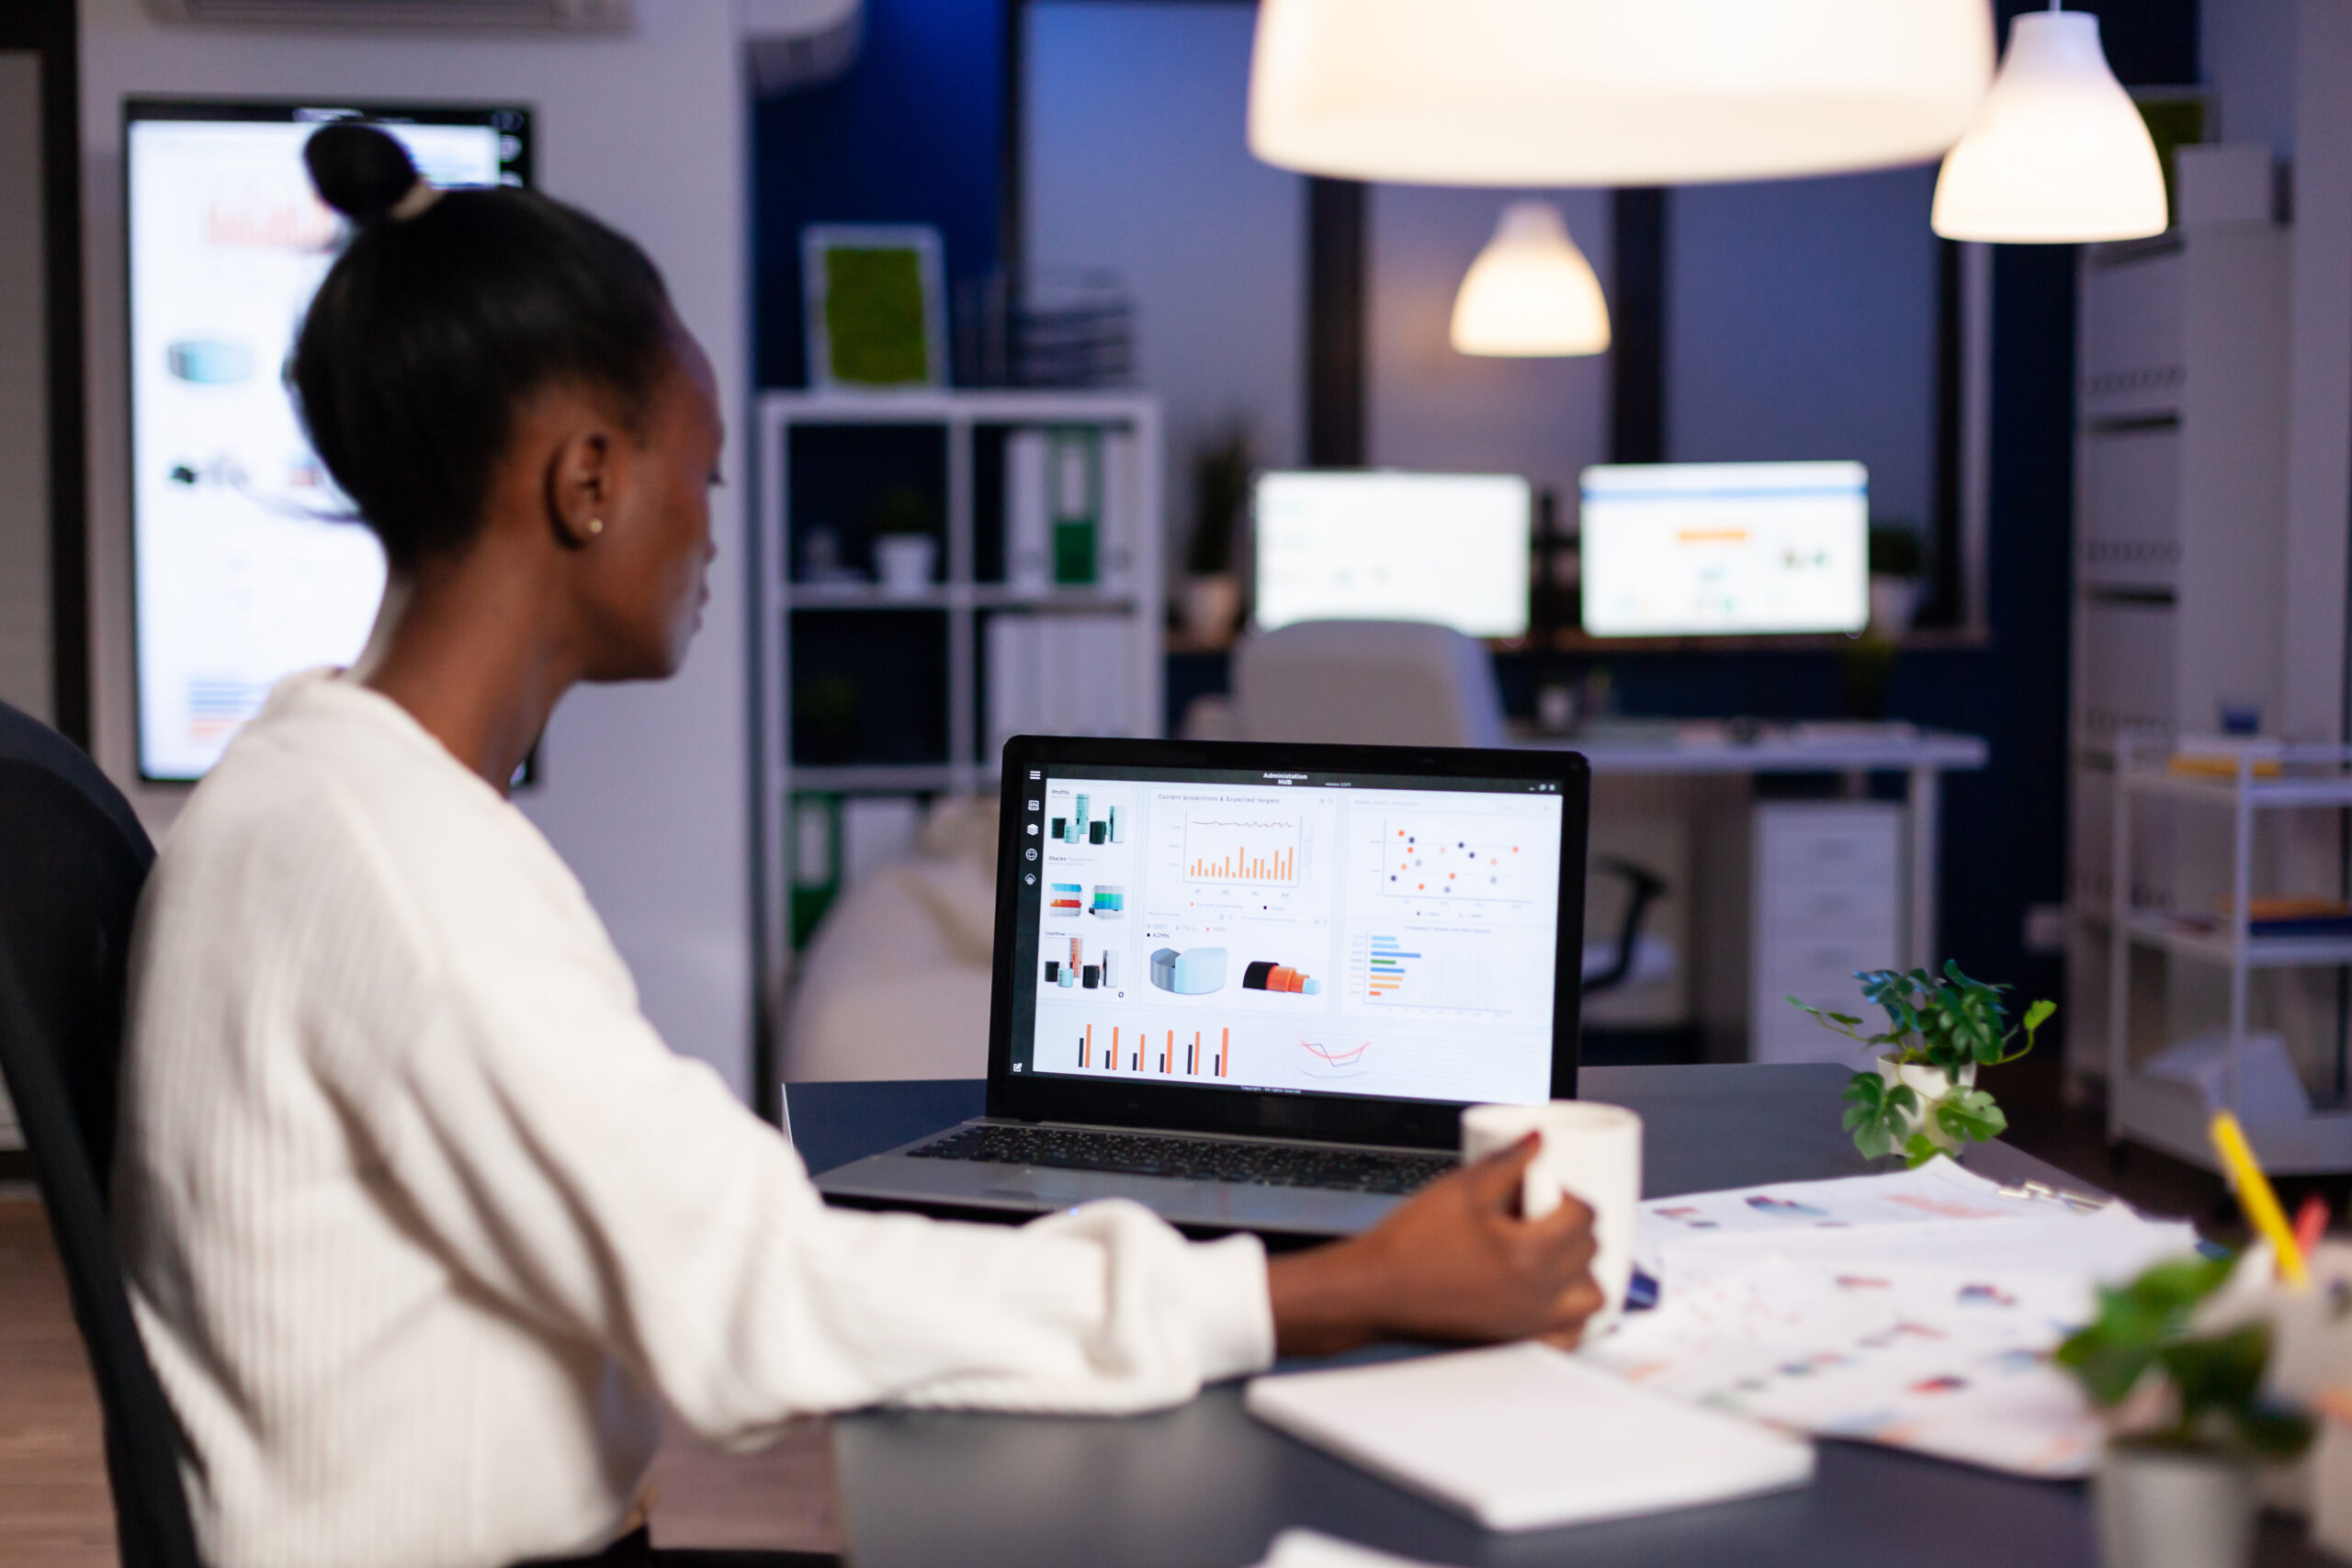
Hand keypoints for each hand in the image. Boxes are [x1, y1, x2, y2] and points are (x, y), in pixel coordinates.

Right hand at [1266, 1133, 1602, 1357]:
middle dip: (1576, 1227)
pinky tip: (1555, 1297)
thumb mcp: (1460, 1189)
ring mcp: (1530, 1323)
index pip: (1583, 1218)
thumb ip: (1508, 1161)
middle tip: (1547, 1213)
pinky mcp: (1516, 1341)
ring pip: (1591, 1299)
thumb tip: (1538, 1141)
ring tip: (1558, 1253)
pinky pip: (1569, 1336)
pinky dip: (1573, 1317)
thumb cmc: (1409, 1246)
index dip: (1570, 1194)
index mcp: (1532, 1255)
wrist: (1375, 1289)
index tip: (1548, 1190)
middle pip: (1590, 1254)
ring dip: (1584, 1273)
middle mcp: (1539, 1295)